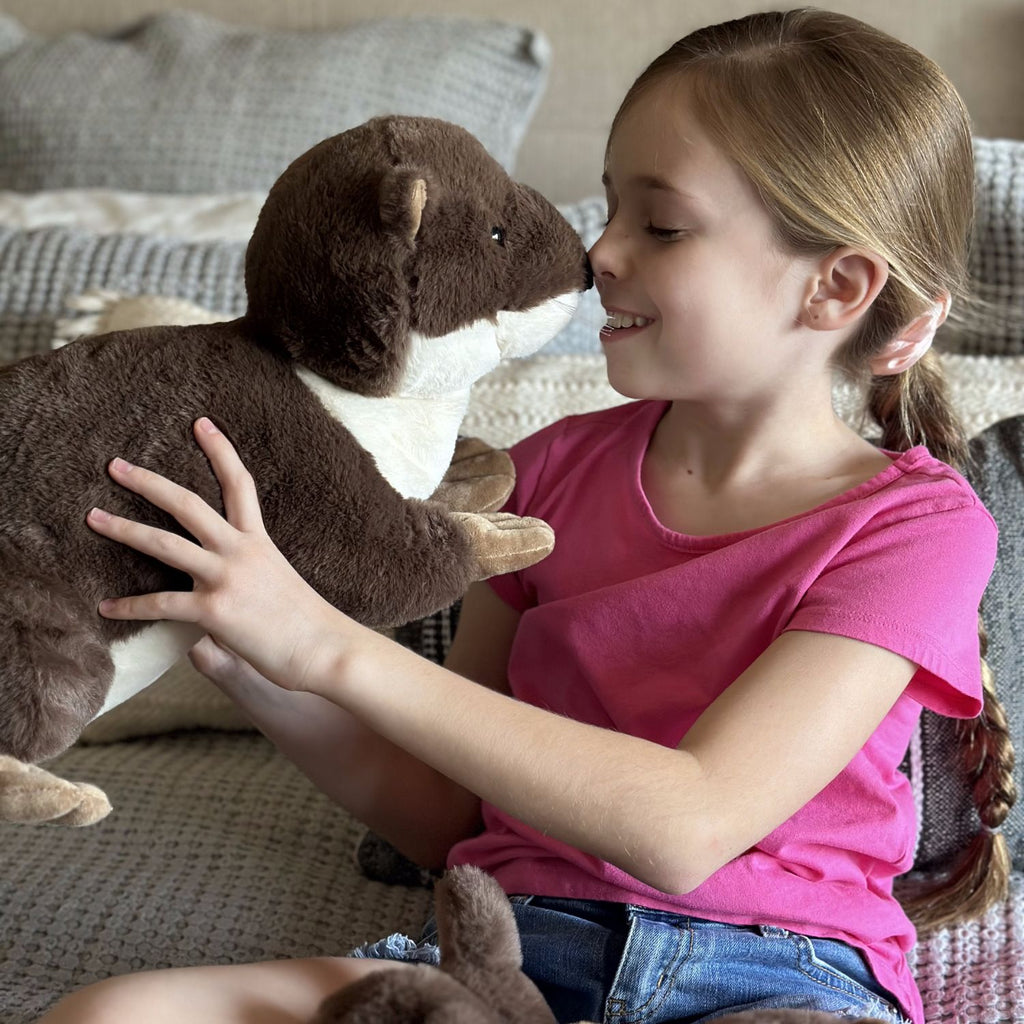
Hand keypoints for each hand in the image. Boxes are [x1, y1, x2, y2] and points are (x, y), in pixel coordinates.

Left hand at [87, 417, 346, 691]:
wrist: (326, 649)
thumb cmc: (310, 626)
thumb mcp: (279, 587)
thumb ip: (248, 581)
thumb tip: (222, 594)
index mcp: (259, 542)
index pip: (240, 484)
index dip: (220, 451)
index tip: (201, 424)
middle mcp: (240, 552)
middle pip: (188, 504)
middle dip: (149, 482)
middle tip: (115, 465)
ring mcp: (226, 578)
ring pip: (165, 543)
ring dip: (125, 528)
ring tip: (93, 517)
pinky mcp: (215, 611)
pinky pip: (161, 604)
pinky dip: (130, 606)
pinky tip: (106, 607)